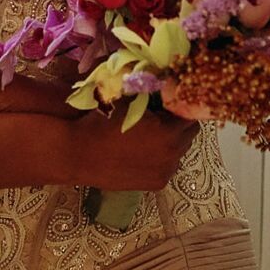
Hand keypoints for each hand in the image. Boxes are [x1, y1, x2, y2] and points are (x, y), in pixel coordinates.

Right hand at [73, 107, 199, 190]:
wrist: (79, 154)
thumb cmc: (102, 122)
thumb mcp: (130, 101)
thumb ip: (154, 95)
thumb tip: (169, 85)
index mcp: (169, 132)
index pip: (190, 114)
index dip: (180, 105)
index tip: (170, 101)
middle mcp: (173, 154)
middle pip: (190, 134)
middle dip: (179, 124)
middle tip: (162, 117)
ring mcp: (166, 171)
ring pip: (180, 151)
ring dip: (172, 142)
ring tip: (150, 136)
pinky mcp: (157, 183)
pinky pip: (168, 166)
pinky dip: (162, 158)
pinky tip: (143, 152)